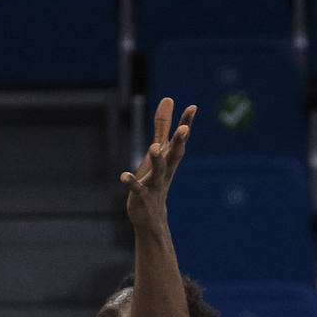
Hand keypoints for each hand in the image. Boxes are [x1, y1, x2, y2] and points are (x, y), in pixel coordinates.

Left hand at [120, 97, 194, 227]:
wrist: (152, 217)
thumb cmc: (155, 179)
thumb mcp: (159, 151)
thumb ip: (162, 126)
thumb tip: (168, 99)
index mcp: (170, 159)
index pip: (179, 139)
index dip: (186, 123)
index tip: (193, 107)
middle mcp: (165, 170)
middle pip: (174, 154)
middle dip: (179, 141)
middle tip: (185, 128)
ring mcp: (155, 183)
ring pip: (158, 171)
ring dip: (157, 160)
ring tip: (153, 147)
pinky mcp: (142, 196)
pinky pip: (137, 189)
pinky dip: (131, 182)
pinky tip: (124, 176)